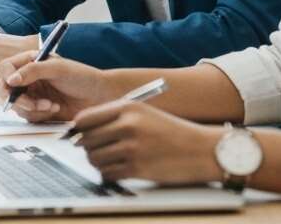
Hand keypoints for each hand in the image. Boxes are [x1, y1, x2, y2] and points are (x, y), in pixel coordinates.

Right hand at [0, 49, 117, 121]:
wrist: (101, 97)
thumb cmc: (83, 77)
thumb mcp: (57, 68)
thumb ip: (32, 71)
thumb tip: (10, 79)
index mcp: (30, 62)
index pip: (6, 68)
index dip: (7, 77)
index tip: (15, 84)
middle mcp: (28, 78)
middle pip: (5, 90)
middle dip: (19, 99)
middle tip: (34, 104)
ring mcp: (33, 95)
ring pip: (16, 106)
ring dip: (33, 108)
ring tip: (51, 105)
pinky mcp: (39, 110)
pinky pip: (28, 116)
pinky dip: (40, 115)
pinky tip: (55, 109)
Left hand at [70, 101, 223, 183]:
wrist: (202, 149)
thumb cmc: (171, 131)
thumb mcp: (143, 113)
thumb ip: (114, 118)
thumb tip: (80, 130)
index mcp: (126, 107)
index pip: (84, 118)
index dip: (79, 129)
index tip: (81, 135)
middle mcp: (127, 125)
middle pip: (86, 139)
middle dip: (87, 147)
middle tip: (97, 150)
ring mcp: (132, 148)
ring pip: (94, 158)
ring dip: (98, 162)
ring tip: (110, 160)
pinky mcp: (137, 168)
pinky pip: (107, 173)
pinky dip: (109, 173)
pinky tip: (119, 169)